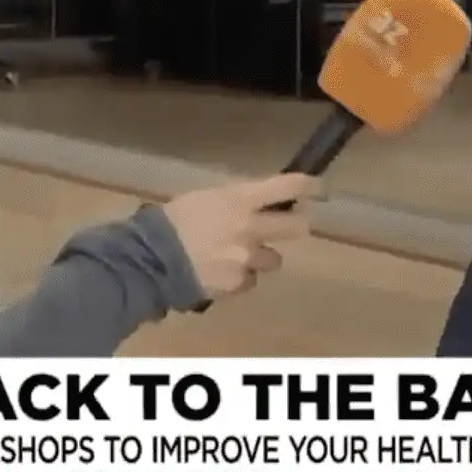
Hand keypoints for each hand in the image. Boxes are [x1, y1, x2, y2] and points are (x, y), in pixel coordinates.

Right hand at [161, 174, 321, 301]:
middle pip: (298, 228)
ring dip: (260, 256)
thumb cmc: (173, 221)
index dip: (311, 186)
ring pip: (273, 259)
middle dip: (295, 225)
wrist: (151, 260)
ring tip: (232, 255)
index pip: (289, 187)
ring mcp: (248, 260)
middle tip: (284, 226)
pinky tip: (218, 272)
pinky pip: (250, 279)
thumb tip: (256, 204)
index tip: (320, 189)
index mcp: (242, 200)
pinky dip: (239, 276)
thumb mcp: (206, 199)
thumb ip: (236, 202)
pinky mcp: (238, 284)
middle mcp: (252, 229)